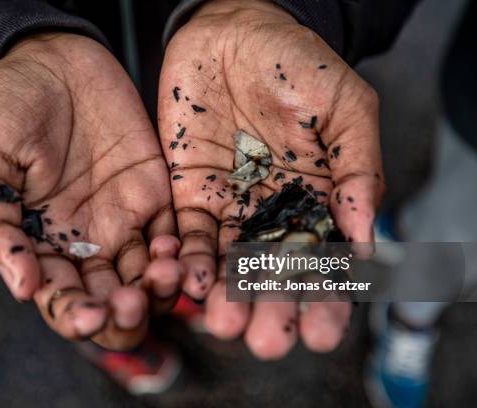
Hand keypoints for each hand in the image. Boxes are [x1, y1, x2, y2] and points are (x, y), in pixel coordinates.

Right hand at [0, 33, 181, 349]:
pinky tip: (179, 252)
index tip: (91, 317)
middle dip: (125, 316)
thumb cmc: (8, 109)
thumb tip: (21, 288)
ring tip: (162, 275)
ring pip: (149, 277)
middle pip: (113, 302)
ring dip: (159, 289)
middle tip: (130, 305)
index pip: (62, 301)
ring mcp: (125, 222)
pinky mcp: (156, 195)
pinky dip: (182, 253)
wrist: (52, 61)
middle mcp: (86, 244)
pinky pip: (176, 236)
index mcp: (41, 246)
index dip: (76, 318)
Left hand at [158, 0, 383, 357]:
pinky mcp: (189, 190)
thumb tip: (366, 238)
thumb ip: (356, 170)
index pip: (324, 260)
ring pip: (228, 263)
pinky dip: (188, 259)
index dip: (326, 298)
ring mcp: (230, 205)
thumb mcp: (345, 108)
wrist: (236, 29)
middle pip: (273, 272)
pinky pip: (188, 233)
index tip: (322, 329)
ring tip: (224, 324)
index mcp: (317, 199)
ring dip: (225, 296)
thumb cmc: (297, 61)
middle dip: (270, 308)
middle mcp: (272, 212)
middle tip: (269, 341)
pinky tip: (189, 284)